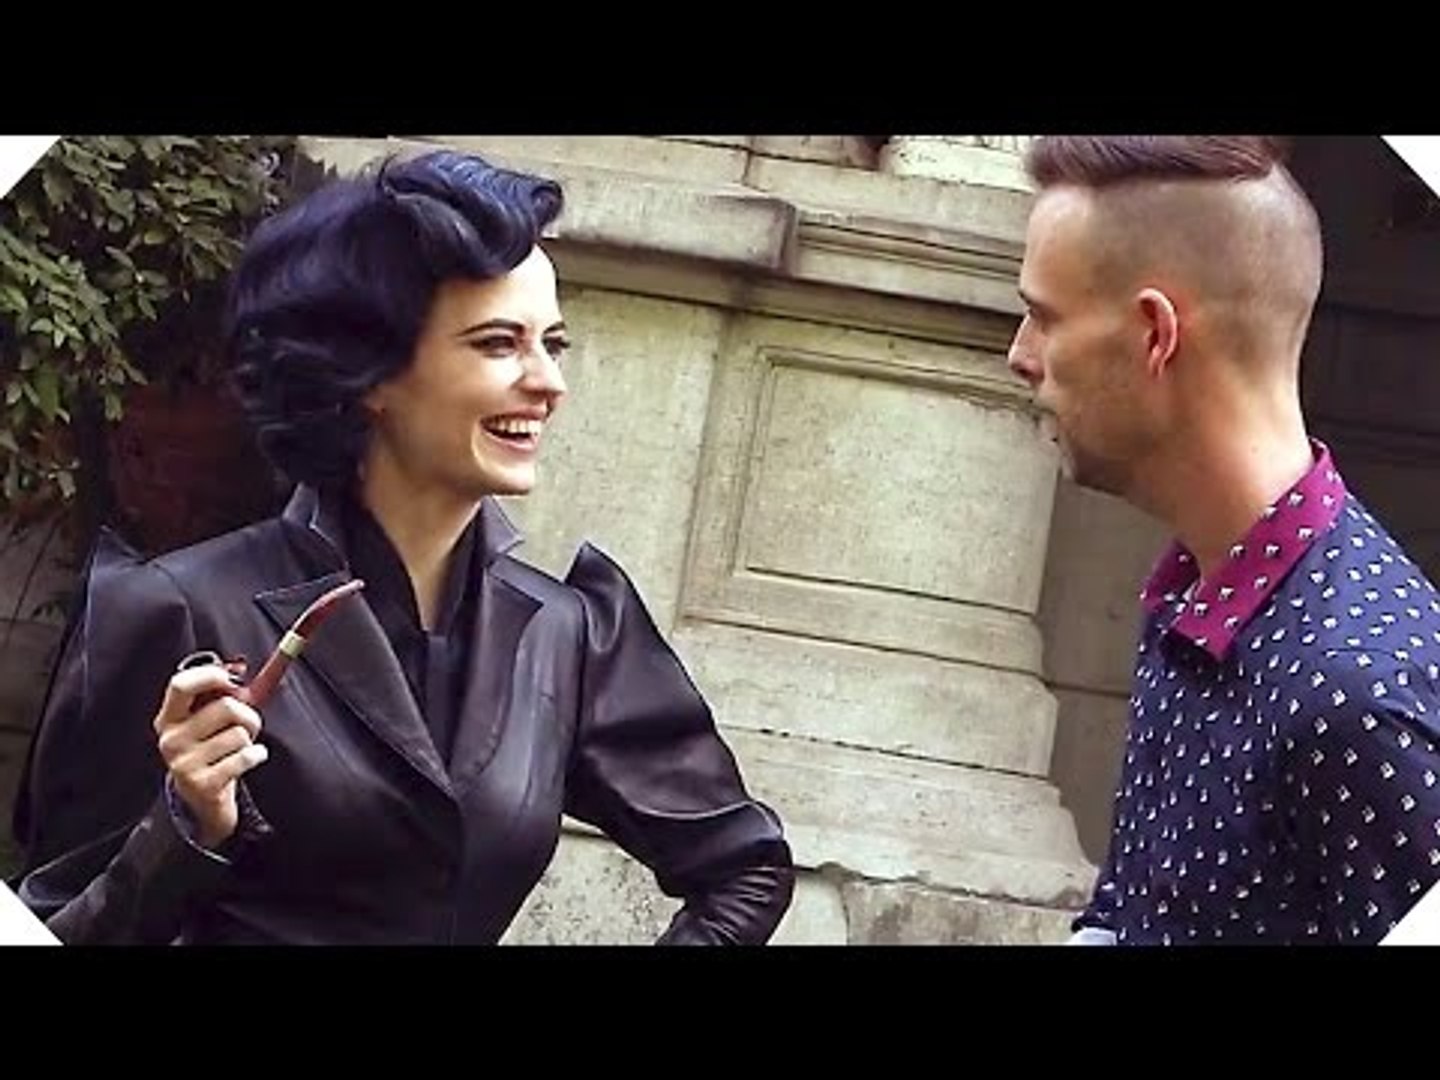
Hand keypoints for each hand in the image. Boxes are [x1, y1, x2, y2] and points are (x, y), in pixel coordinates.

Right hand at [152, 662, 267, 848]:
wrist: (202, 800)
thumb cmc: (211, 751)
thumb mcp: (207, 721)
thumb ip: (220, 693)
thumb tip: (239, 666)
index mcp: (168, 718)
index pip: (181, 684)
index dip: (211, 675)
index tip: (233, 680)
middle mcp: (170, 739)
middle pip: (225, 707)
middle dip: (248, 714)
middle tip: (247, 725)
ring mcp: (183, 763)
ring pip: (239, 733)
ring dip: (251, 739)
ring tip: (241, 748)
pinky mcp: (202, 784)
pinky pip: (244, 757)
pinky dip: (256, 756)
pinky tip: (249, 760)